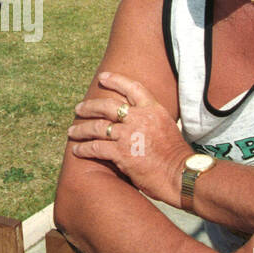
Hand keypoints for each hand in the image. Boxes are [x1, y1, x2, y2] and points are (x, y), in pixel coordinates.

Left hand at [67, 71, 193, 205]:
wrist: (181, 175)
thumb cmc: (175, 156)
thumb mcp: (167, 127)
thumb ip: (150, 120)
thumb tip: (135, 120)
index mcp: (153, 109)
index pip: (132, 88)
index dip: (116, 80)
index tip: (103, 77)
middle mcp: (139, 118)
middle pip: (107, 105)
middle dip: (89, 106)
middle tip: (78, 108)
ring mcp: (129, 135)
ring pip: (97, 127)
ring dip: (81, 129)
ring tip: (72, 131)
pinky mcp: (122, 153)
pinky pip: (96, 147)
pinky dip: (83, 149)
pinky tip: (77, 151)